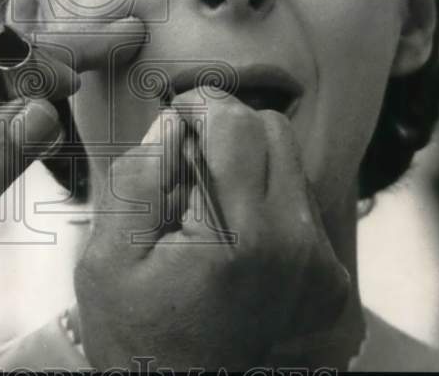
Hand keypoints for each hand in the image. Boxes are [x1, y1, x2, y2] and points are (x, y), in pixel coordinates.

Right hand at [73, 93, 360, 370]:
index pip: (237, 123)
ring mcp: (319, 266)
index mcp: (237, 237)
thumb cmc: (136, 334)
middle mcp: (294, 246)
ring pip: (290, 162)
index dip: (200, 106)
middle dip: (227, 129)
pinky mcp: (329, 280)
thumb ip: (139, 180)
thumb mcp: (109, 258)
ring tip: (206, 208)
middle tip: (187, 161)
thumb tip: (172, 122)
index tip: (174, 120)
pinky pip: (301, 204)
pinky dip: (266, 201)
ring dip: (248, 165)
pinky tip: (232, 237)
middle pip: (273, 131)